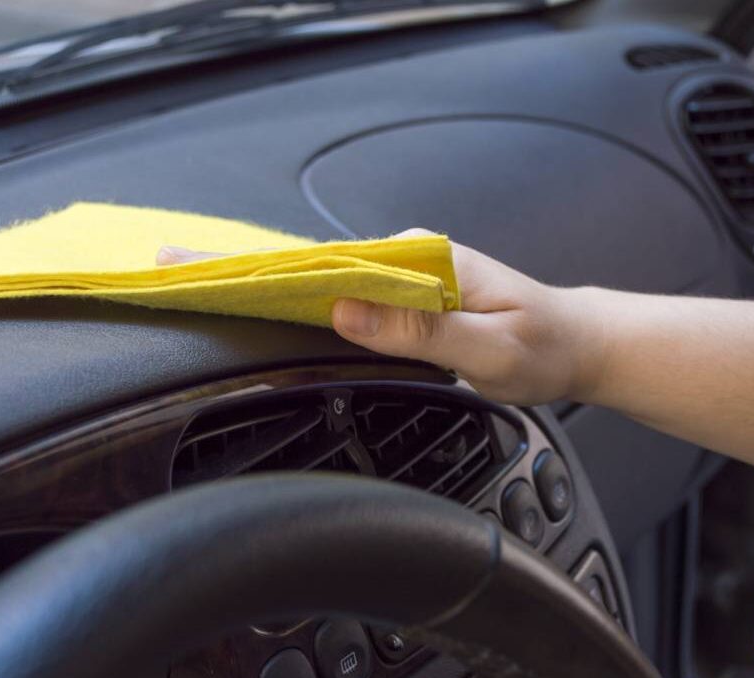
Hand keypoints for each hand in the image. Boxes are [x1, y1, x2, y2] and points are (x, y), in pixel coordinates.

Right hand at [156, 230, 602, 404]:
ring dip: (271, 288)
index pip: (330, 261)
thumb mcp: (491, 346)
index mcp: (423, 256)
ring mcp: (405, 277)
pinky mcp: (406, 298)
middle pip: (316, 268)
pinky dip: (305, 304)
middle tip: (174, 271)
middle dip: (249, 271)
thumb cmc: (544, 345)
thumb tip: (348, 312)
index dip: (266, 268)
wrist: (579, 345)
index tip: (211, 270)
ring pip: (327, 284)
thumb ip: (423, 328)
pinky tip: (268, 309)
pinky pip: (348, 299)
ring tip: (205, 290)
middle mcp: (408, 257)